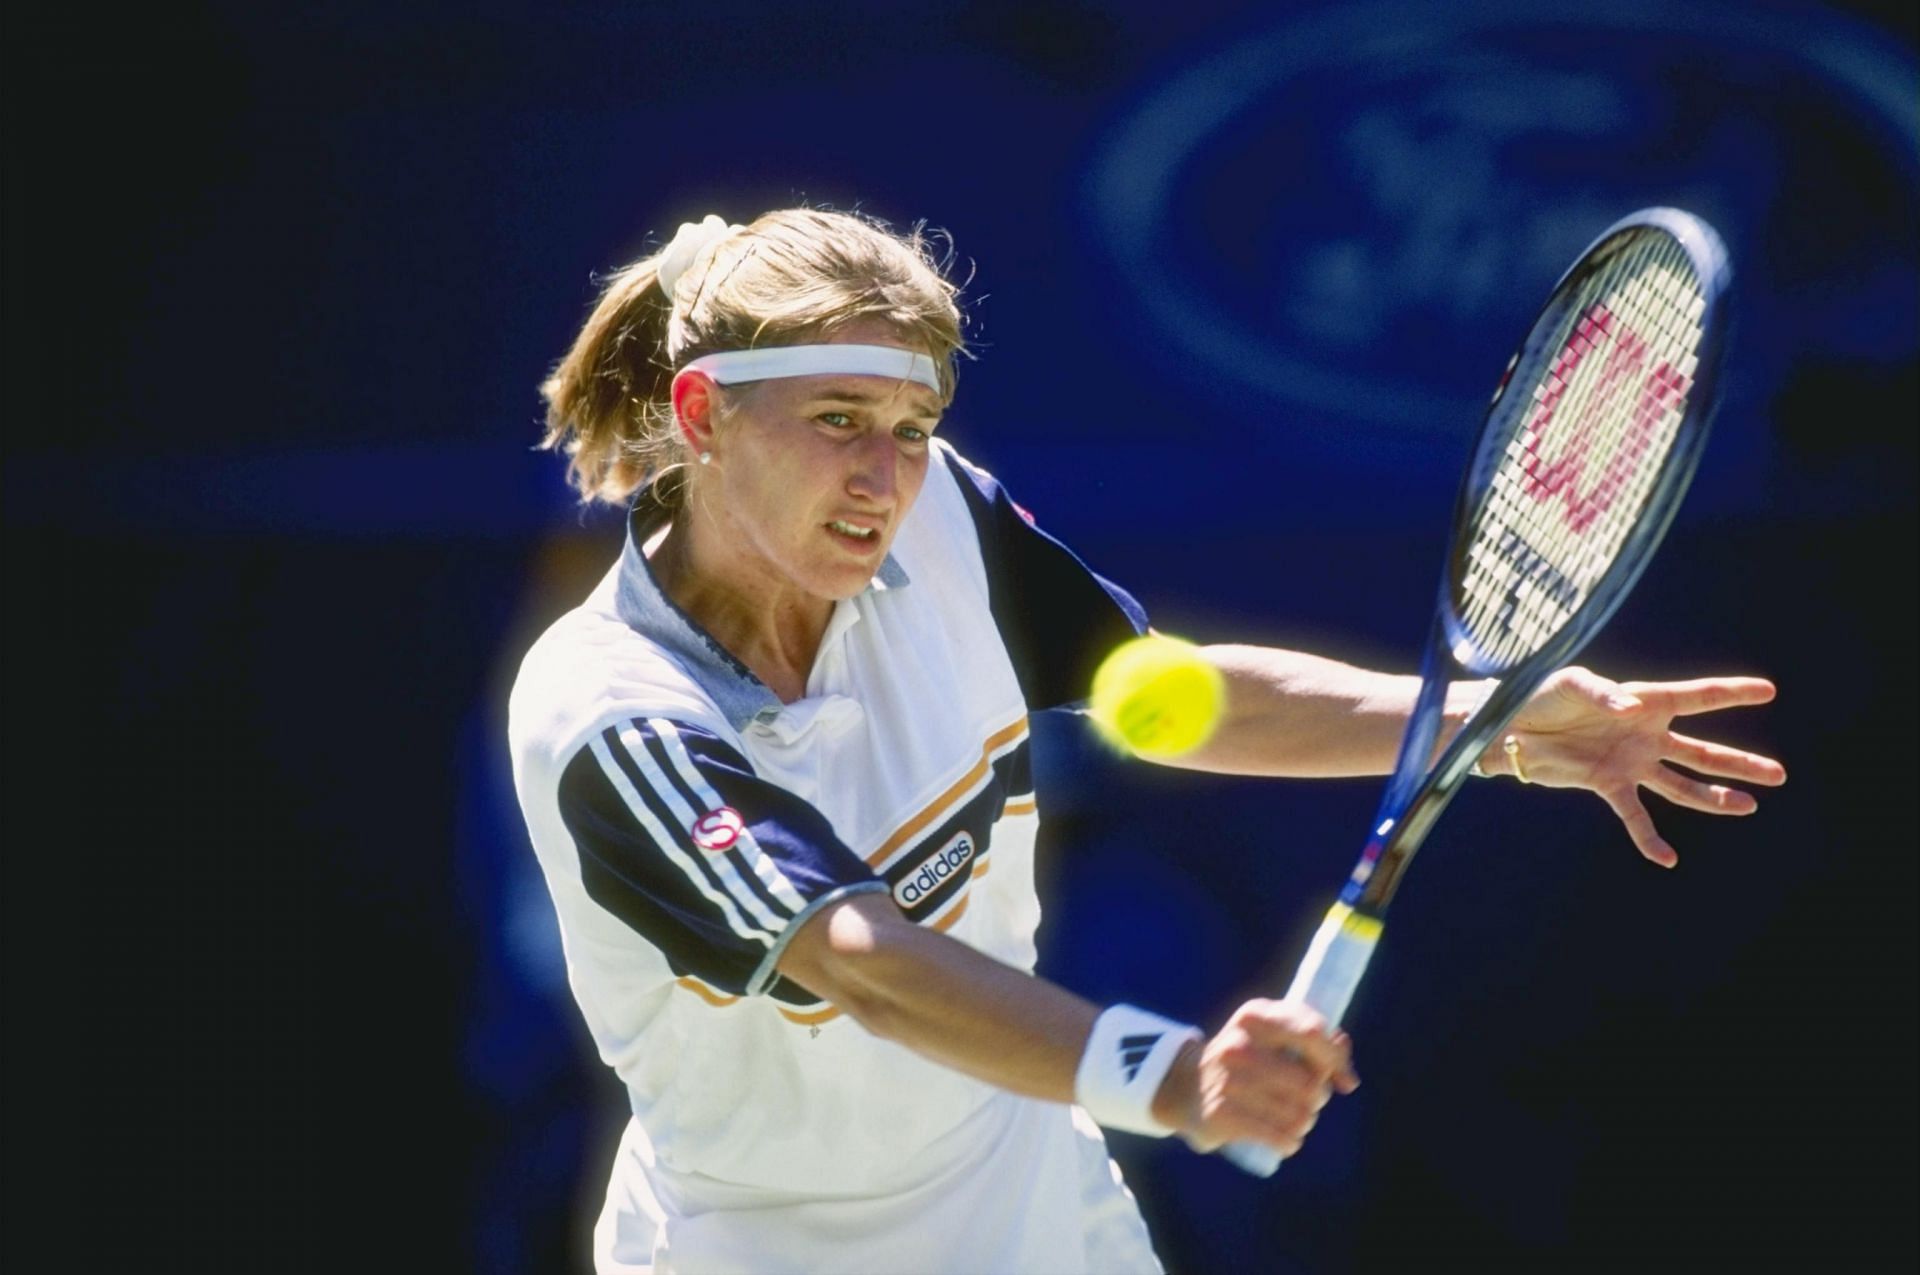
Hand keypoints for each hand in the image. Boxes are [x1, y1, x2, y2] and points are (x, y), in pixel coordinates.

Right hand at [1153, 999, 1359, 1154]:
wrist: (1187, 1088)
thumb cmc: (1245, 1062)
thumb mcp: (1273, 1038)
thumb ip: (1315, 1044)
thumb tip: (1348, 1075)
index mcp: (1255, 1016)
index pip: (1313, 1032)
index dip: (1336, 1060)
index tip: (1342, 1079)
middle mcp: (1239, 1044)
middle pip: (1310, 1082)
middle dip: (1317, 1098)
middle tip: (1306, 1101)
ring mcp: (1227, 1080)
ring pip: (1299, 1113)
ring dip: (1304, 1123)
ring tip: (1293, 1120)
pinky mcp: (1222, 1114)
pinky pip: (1280, 1136)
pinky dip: (1290, 1142)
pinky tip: (1285, 1140)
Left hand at [1487, 666, 1785, 867]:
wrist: (1510, 725)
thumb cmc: (1541, 694)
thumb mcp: (1570, 684)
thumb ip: (1602, 694)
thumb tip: (1632, 711)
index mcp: (1643, 700)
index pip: (1696, 697)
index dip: (1731, 693)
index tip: (1769, 690)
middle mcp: (1646, 734)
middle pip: (1701, 751)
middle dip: (1740, 763)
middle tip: (1779, 775)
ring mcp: (1631, 762)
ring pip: (1681, 785)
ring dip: (1713, 798)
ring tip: (1748, 807)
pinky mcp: (1608, 783)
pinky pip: (1635, 815)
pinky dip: (1648, 837)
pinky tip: (1667, 859)